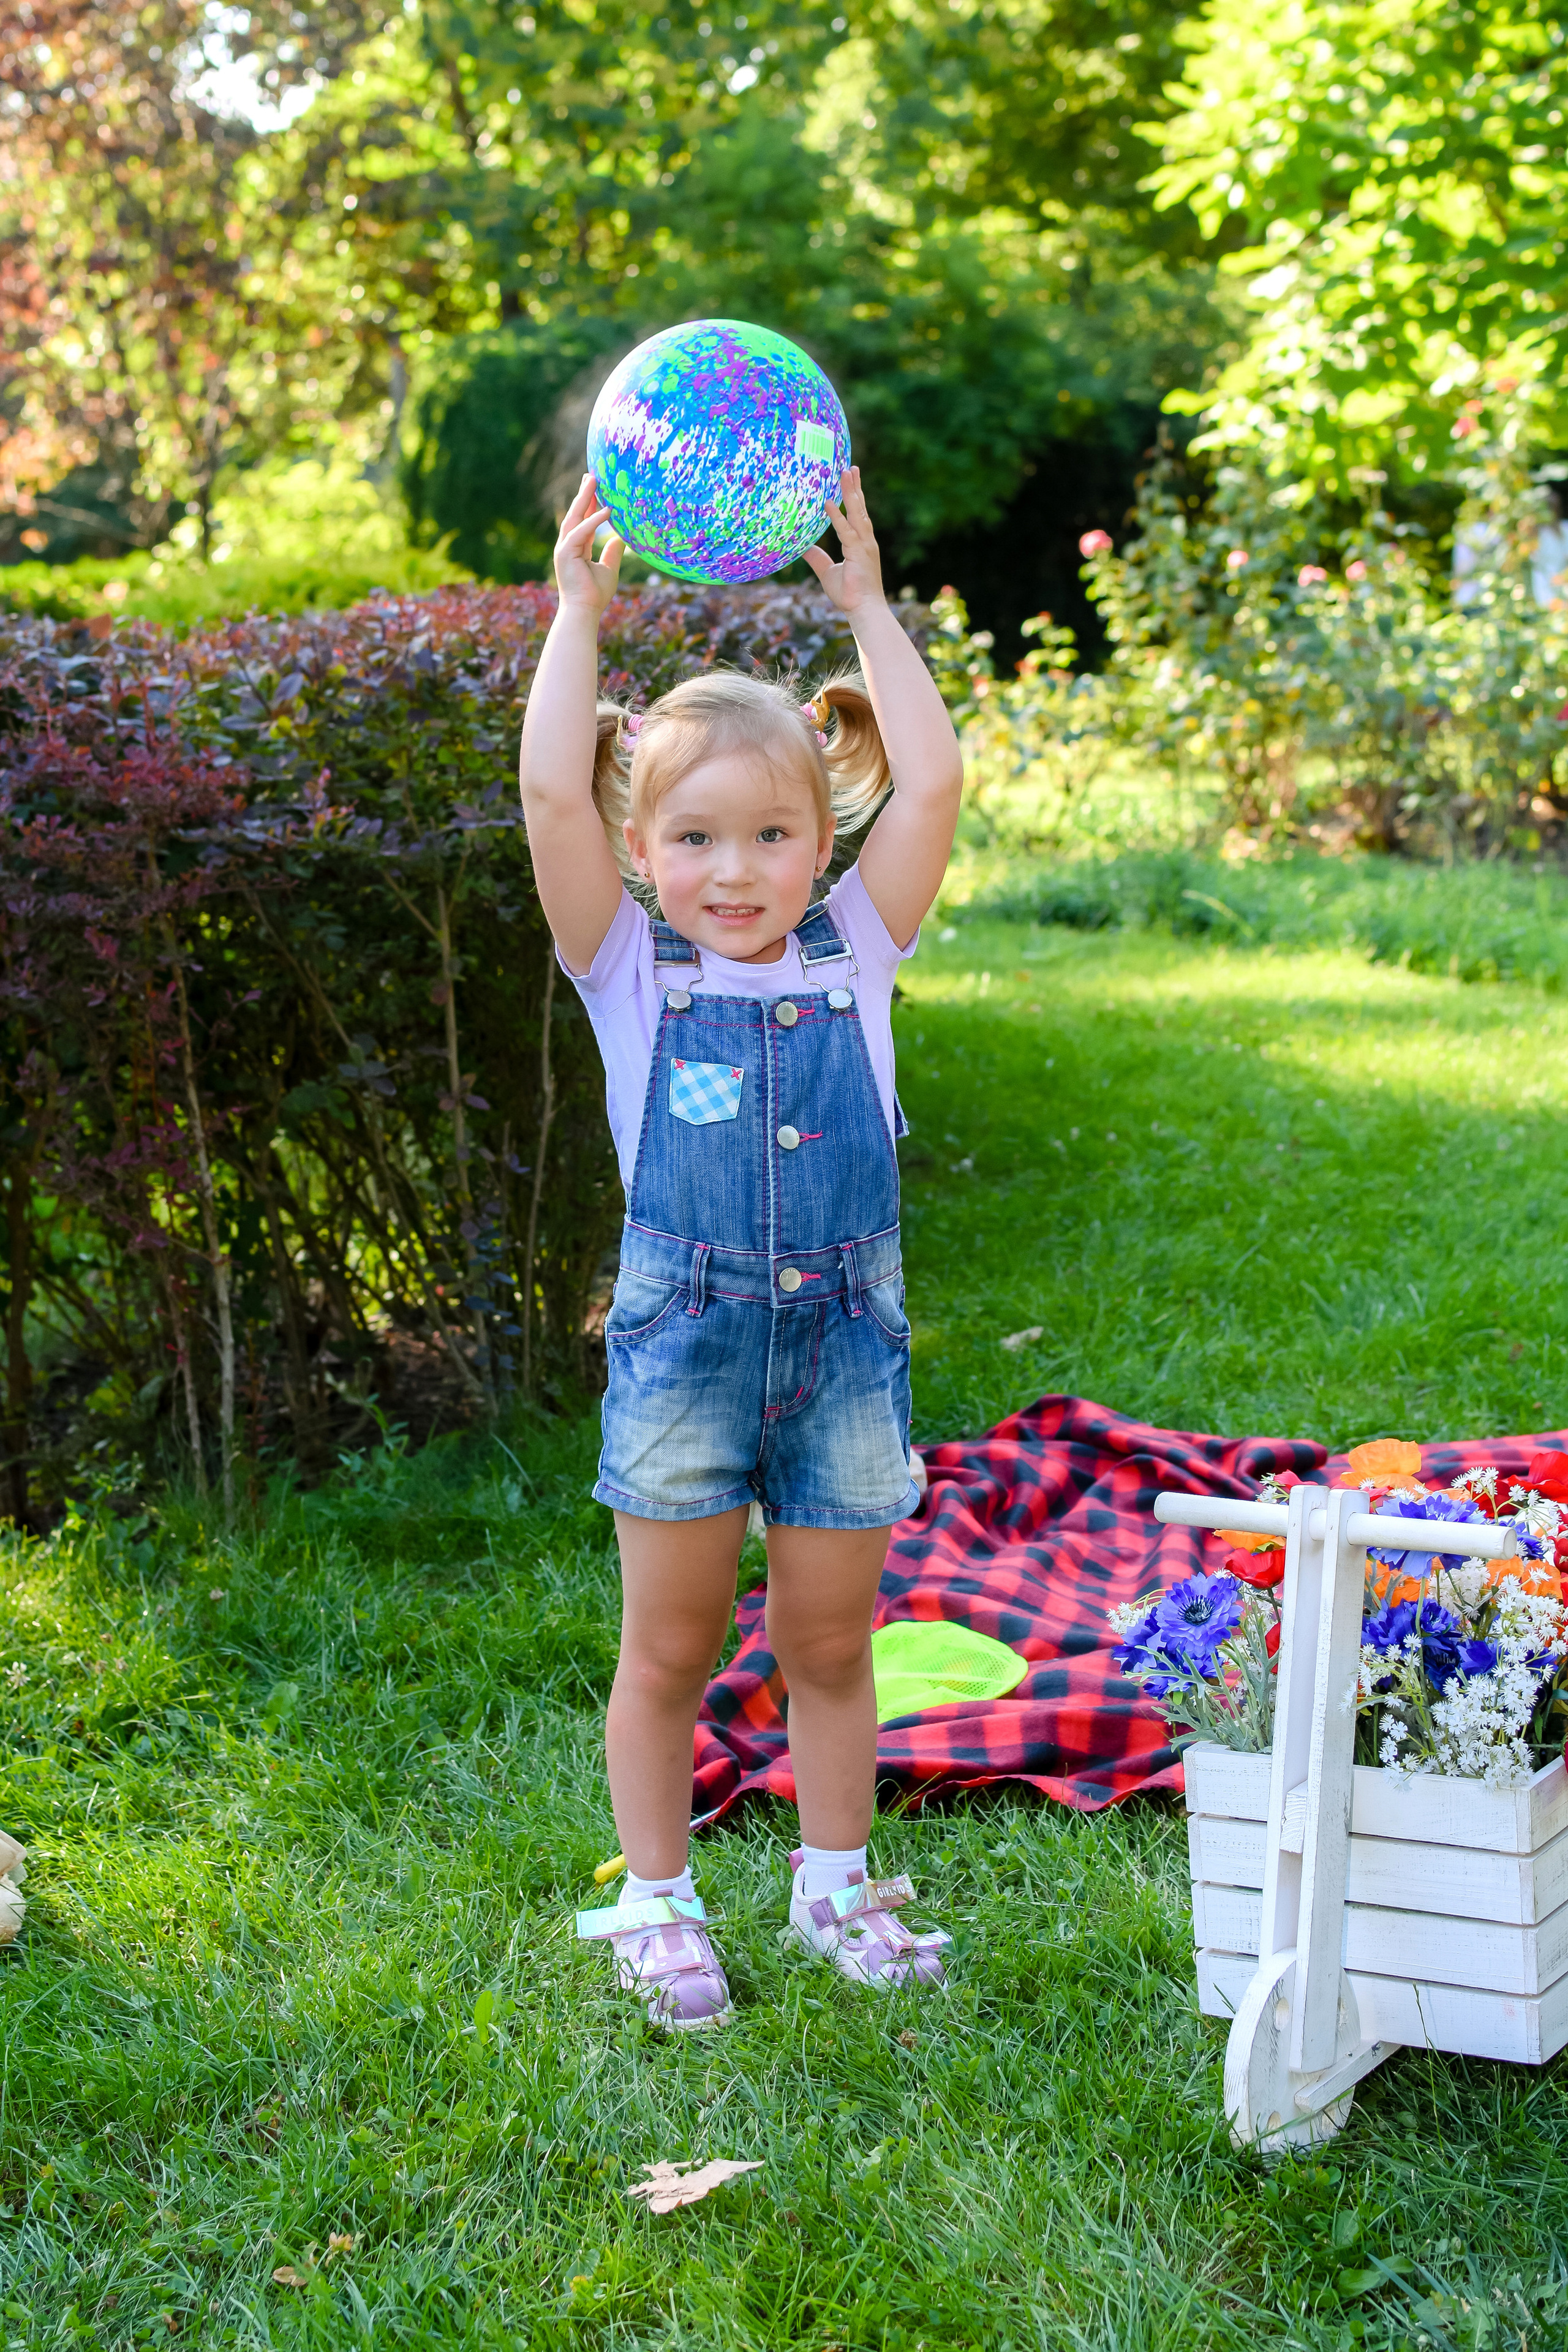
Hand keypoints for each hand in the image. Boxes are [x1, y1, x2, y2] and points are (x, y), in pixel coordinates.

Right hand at [553, 472, 623, 617]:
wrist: (584, 612)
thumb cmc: (595, 595)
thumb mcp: (609, 570)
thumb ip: (612, 553)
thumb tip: (620, 539)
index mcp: (575, 548)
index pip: (582, 521)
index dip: (588, 504)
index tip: (594, 486)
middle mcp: (567, 545)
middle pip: (575, 514)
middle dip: (583, 494)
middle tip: (591, 475)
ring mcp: (564, 548)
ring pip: (574, 517)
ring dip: (584, 498)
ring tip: (593, 481)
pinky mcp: (565, 553)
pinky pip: (581, 532)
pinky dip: (592, 521)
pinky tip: (606, 510)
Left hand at [802, 467, 884, 614]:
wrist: (864, 610)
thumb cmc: (850, 594)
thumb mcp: (827, 572)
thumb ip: (817, 558)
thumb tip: (802, 548)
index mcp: (861, 543)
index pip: (857, 514)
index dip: (854, 497)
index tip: (850, 479)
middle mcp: (865, 540)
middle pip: (860, 508)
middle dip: (854, 487)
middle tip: (850, 467)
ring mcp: (864, 545)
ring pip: (856, 513)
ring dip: (850, 492)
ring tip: (845, 472)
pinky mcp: (858, 552)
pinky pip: (845, 530)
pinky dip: (837, 516)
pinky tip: (828, 503)